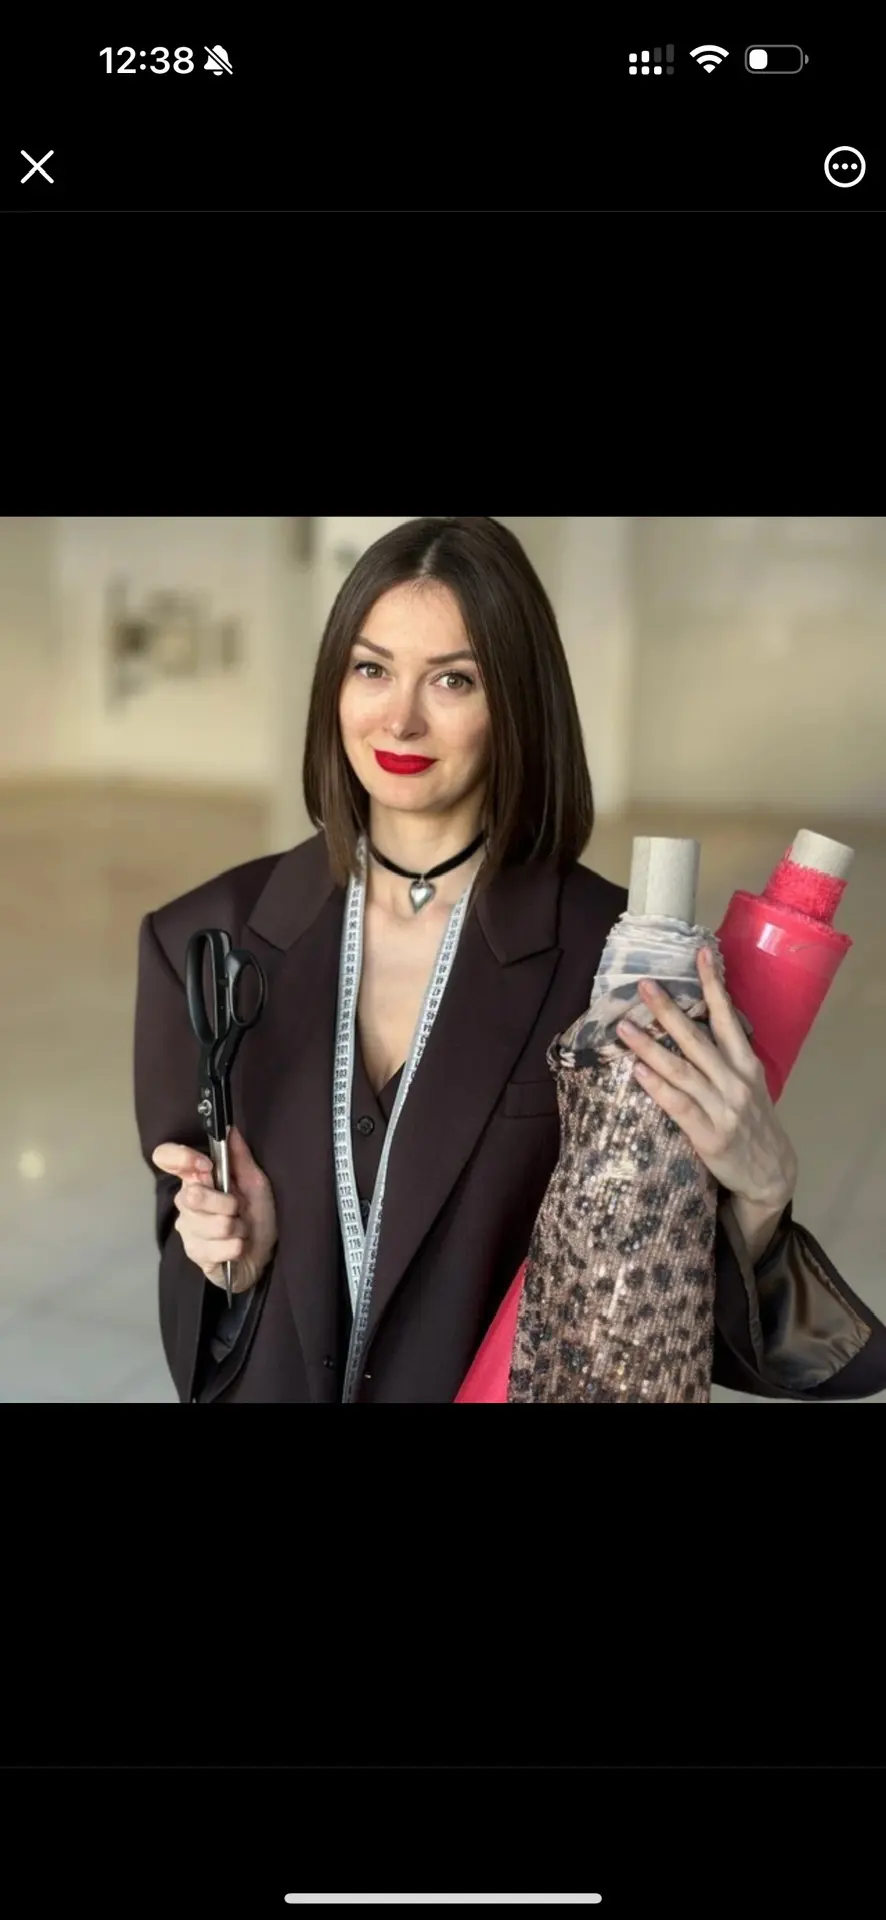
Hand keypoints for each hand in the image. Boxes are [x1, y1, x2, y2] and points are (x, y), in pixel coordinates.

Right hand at [151, 1127, 277, 1293]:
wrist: (262, 1254)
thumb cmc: (257, 1215)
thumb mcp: (255, 1183)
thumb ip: (240, 1157)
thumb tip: (231, 1128)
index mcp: (196, 1178)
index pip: (165, 1157)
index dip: (182, 1158)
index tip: (207, 1166)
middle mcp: (185, 1201)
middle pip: (193, 1196)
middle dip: (227, 1204)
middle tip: (239, 1208)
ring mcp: (187, 1229)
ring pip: (211, 1224)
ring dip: (237, 1227)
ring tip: (241, 1229)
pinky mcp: (194, 1254)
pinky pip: (217, 1248)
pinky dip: (236, 1246)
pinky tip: (237, 1246)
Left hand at [615, 947, 798, 1209]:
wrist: (772, 1176)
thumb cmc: (754, 1126)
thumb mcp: (752, 1087)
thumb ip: (729, 1060)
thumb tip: (699, 1027)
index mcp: (747, 1066)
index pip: (728, 1017)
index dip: (713, 985)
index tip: (701, 953)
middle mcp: (736, 1082)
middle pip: (697, 1039)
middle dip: (669, 1010)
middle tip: (645, 985)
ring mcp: (723, 1109)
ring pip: (682, 1070)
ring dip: (651, 1046)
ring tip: (625, 1027)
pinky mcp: (709, 1136)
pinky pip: (679, 1106)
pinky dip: (658, 1087)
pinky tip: (639, 1072)